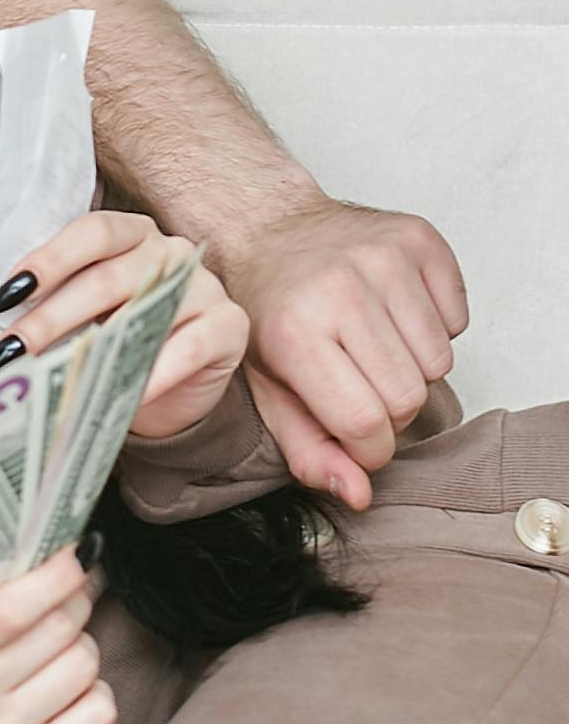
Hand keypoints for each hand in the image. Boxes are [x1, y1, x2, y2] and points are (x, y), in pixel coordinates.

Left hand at [0, 209, 246, 443]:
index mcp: (131, 235)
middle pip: (105, 278)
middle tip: (9, 351)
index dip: (47, 261)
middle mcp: (170, 252)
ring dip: (93, 349)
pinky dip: (153, 374)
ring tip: (51, 380)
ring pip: (144, 311)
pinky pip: (189, 348)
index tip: (2, 298)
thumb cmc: (122, 340)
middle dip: (49, 318)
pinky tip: (119, 394)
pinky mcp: (229, 325)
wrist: (174, 386)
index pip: (91, 233)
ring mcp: (204, 286)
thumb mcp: (87, 318)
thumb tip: (3, 337)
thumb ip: (56, 309)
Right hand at [0, 551, 115, 723]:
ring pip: (83, 666)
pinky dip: (95, 694)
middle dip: (72, 604)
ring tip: (54, 654)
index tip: (76, 556)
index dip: (54, 578)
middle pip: (57, 631)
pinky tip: (66, 692)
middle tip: (64, 602)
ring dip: (81, 649)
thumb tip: (79, 547)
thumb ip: (5, 580)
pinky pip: (100, 711)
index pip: (7, 611)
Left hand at [221, 197, 466, 511]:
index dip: (370, 450)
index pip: (363, 422)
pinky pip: (457, 319)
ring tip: (374, 350)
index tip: (360, 442)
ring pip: (439, 361)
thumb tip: (359, 494)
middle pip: (408, 396)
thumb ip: (307, 449)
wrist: (265, 229)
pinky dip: (434, 330)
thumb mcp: (267, 389)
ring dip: (413, 370)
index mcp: (294, 333)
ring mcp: (384, 258)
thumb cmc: (265, 312)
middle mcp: (341, 289)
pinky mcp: (419, 239)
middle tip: (363, 391)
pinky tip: (393, 316)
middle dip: (391, 413)